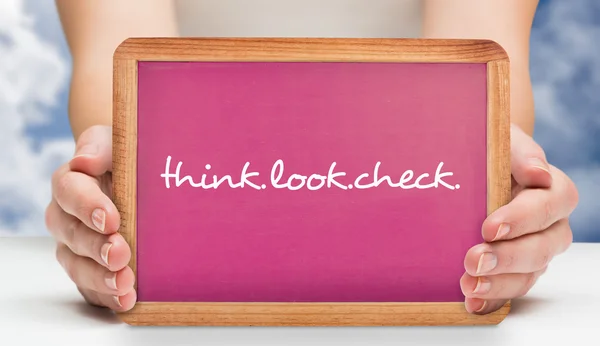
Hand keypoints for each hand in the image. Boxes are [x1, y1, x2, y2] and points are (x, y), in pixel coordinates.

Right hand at [45, 125, 135, 310]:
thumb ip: (100, 147)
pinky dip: (107, 296)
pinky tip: (126, 300)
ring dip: (99, 277)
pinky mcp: (90, 268)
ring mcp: (76, 246)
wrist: (137, 178)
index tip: (111, 219)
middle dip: (96, 248)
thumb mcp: (116, 142)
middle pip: (72, 235)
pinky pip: (91, 287)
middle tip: (120, 254)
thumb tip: (84, 161)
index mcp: (71, 182)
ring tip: (125, 284)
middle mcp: (67, 217)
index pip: (69, 192)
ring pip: (77, 265)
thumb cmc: (125, 156)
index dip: (88, 207)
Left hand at [461, 124, 578, 313]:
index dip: (522, 219)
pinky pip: (510, 289)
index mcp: (552, 191)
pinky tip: (471, 303)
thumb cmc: (491, 151)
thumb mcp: (503, 142)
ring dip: (499, 283)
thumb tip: (538, 172)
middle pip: (542, 248)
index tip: (489, 226)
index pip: (549, 206)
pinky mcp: (515, 269)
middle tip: (473, 260)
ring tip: (468, 285)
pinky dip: (492, 299)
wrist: (475, 166)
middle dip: (507, 257)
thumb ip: (519, 153)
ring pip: (529, 274)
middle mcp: (550, 225)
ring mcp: (534, 250)